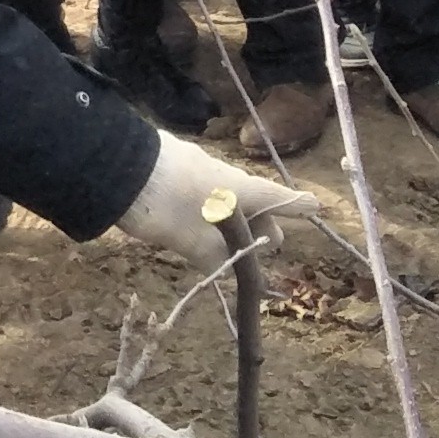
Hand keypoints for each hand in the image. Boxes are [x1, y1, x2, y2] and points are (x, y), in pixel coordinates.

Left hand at [113, 132, 340, 262]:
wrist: (122, 168)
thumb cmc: (169, 207)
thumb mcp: (194, 243)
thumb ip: (216, 258)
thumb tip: (229, 268)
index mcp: (244, 191)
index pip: (282, 199)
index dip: (299, 207)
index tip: (317, 207)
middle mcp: (229, 178)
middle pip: (256, 203)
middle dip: (262, 225)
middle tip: (265, 246)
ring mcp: (203, 170)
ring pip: (229, 199)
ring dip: (235, 221)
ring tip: (233, 242)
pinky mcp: (178, 168)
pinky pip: (206, 193)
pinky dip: (210, 211)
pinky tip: (198, 224)